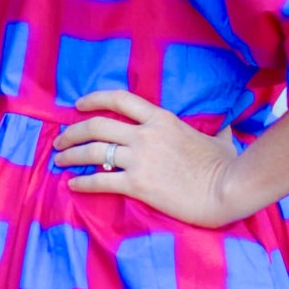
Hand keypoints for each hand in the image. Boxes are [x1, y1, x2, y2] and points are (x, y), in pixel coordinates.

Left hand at [53, 89, 235, 225]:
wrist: (229, 188)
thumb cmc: (227, 165)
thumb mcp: (221, 139)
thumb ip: (217, 131)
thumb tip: (227, 129)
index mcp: (161, 119)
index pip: (120, 100)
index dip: (94, 99)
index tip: (78, 105)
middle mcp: (145, 135)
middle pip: (96, 126)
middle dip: (72, 132)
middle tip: (60, 141)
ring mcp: (140, 159)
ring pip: (92, 152)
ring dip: (70, 156)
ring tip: (59, 162)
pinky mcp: (138, 185)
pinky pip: (100, 181)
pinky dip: (82, 182)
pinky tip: (73, 185)